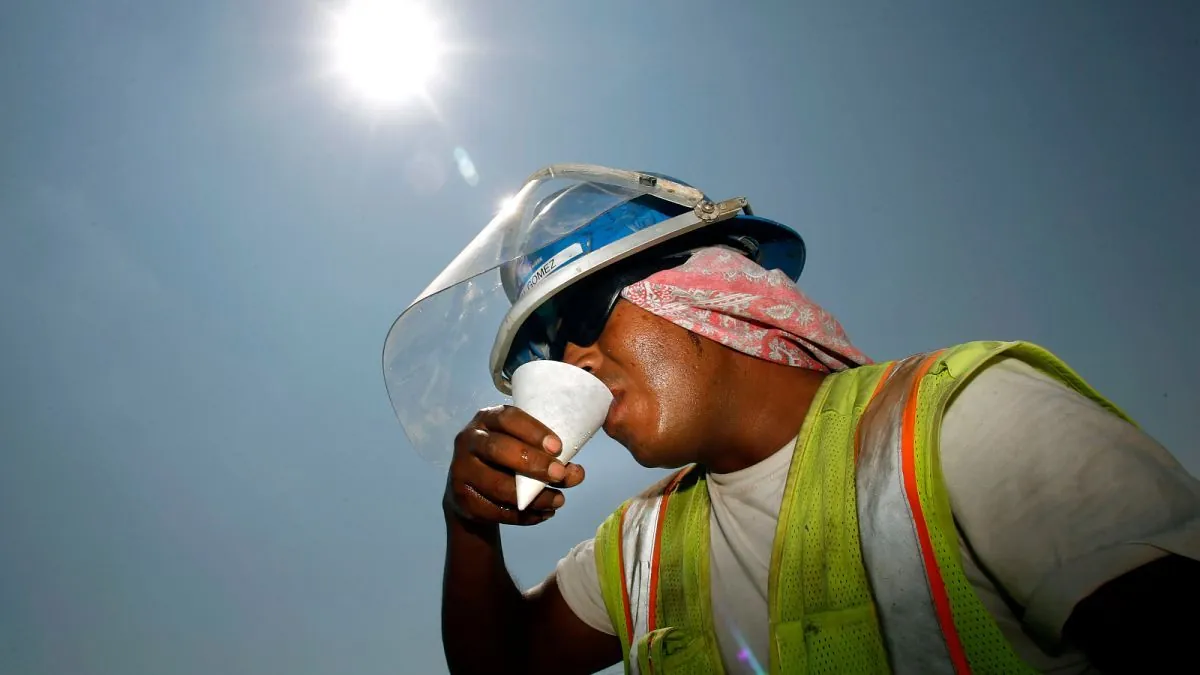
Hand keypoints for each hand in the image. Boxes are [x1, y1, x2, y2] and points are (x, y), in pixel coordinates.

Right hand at [445, 405, 585, 525]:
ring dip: (533, 497)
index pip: (508, 418)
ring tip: (559, 500)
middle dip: (532, 463)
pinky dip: (523, 516)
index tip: (558, 447)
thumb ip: (549, 456)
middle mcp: (469, 440)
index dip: (533, 431)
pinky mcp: (462, 499)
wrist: (471, 489)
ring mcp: (461, 470)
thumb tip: (576, 473)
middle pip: (498, 448)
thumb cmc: (506, 459)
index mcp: (487, 418)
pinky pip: (495, 510)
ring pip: (497, 485)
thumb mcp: (524, 448)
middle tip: (560, 475)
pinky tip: (543, 514)